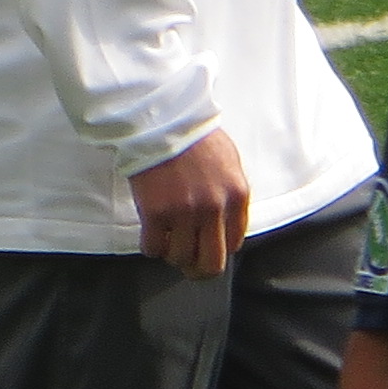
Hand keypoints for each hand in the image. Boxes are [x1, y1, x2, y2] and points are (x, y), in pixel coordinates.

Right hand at [129, 129, 249, 276]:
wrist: (163, 119)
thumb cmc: (194, 136)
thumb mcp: (228, 162)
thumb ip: (230, 195)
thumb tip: (225, 224)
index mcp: (236, 195)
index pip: (234, 244)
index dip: (218, 248)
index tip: (206, 244)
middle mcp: (214, 208)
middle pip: (211, 263)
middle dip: (198, 269)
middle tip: (188, 264)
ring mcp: (185, 212)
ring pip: (181, 258)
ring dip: (172, 254)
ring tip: (167, 240)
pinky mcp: (157, 213)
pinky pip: (154, 248)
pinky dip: (151, 246)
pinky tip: (151, 233)